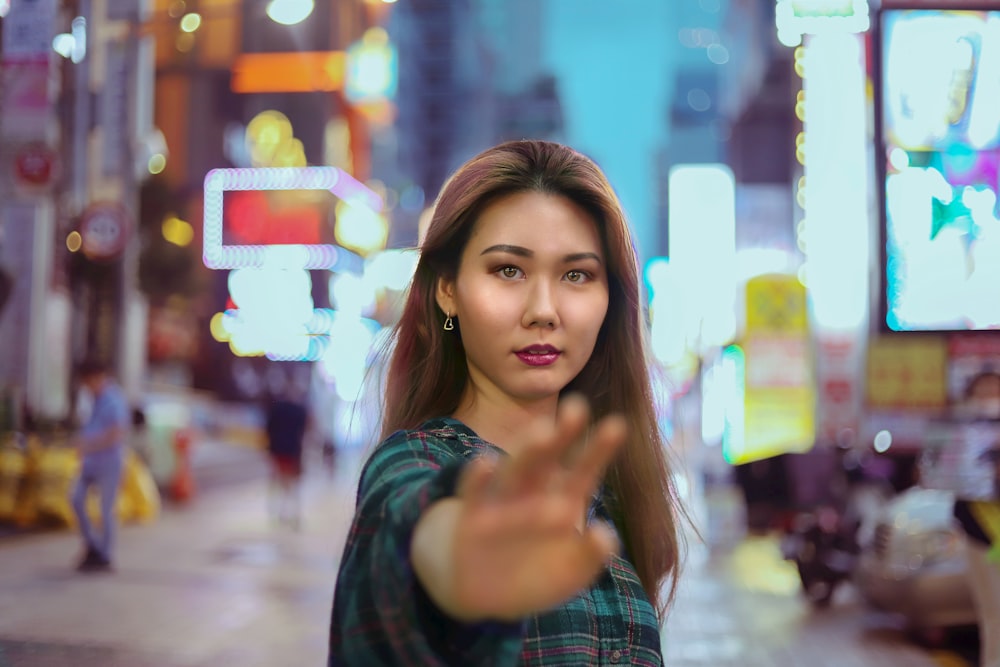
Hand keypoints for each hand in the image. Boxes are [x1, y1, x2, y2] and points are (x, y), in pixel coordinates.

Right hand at [412, 395, 625, 621]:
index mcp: (560, 498)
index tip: (617, 425)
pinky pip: (474, 494)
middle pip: (548, 459)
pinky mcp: (471, 519)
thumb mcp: (569, 571)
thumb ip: (590, 555)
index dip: (598, 449)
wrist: (484, 595)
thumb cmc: (534, 574)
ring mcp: (501, 502)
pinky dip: (478, 478)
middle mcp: (531, 492)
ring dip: (528, 450)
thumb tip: (606, 535)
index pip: (582, 470)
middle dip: (562, 435)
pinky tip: (485, 462)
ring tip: (543, 431)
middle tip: (577, 407)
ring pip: (514, 470)